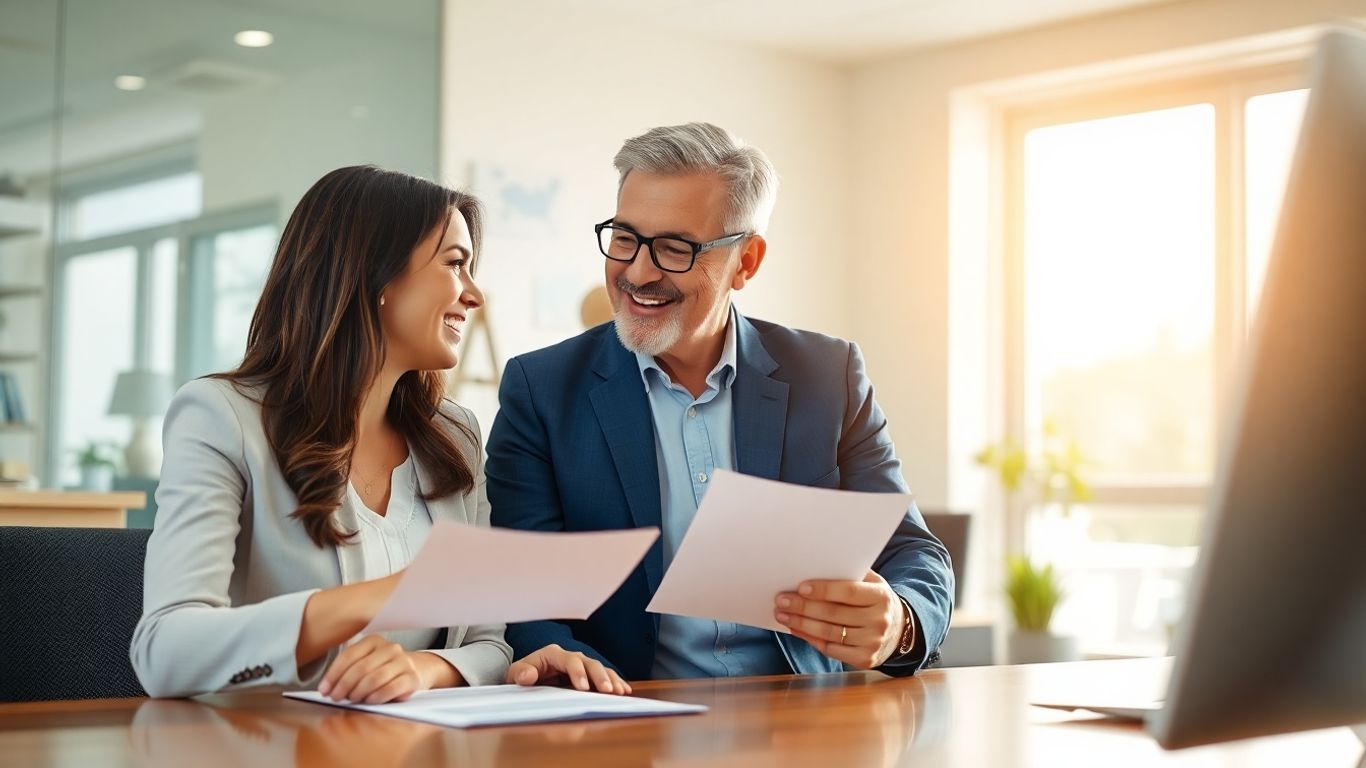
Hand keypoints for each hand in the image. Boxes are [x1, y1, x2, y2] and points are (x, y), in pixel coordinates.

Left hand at [319, 635, 450, 703]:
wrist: (418, 669)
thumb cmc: (385, 669)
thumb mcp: (368, 662)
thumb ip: (349, 670)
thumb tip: (326, 688)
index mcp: (374, 641)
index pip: (349, 656)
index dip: (333, 674)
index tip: (324, 690)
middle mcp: (390, 648)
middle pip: (361, 668)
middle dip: (344, 686)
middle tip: (336, 697)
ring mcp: (403, 662)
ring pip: (375, 678)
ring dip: (359, 692)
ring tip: (352, 700)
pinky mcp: (412, 678)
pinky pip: (390, 688)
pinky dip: (376, 697)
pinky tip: (369, 702)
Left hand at [506, 644, 631, 694]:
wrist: (527, 678)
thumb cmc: (523, 675)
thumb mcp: (515, 674)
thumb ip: (521, 673)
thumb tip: (527, 676)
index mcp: (553, 654)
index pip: (569, 660)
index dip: (578, 672)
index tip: (583, 687)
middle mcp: (571, 657)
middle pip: (589, 662)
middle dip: (599, 676)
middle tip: (607, 690)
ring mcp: (581, 666)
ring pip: (600, 668)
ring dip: (610, 679)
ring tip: (619, 691)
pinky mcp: (588, 676)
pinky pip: (604, 676)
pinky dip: (614, 681)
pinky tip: (624, 690)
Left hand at [774, 569, 905, 669]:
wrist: (897, 630)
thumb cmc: (873, 600)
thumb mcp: (871, 583)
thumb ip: (849, 575)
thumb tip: (814, 567)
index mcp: (881, 596)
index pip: (849, 592)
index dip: (824, 590)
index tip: (801, 587)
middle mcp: (879, 621)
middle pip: (834, 614)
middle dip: (803, 607)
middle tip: (781, 600)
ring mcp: (873, 642)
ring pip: (829, 633)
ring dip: (801, 624)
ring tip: (782, 615)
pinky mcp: (865, 660)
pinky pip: (831, 649)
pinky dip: (810, 639)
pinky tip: (795, 629)